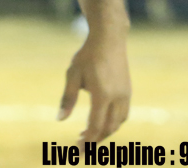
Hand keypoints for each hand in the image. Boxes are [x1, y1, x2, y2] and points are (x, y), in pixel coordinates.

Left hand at [59, 29, 130, 144]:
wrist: (109, 38)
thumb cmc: (88, 55)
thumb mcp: (72, 74)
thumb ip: (67, 98)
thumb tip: (59, 119)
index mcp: (103, 94)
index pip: (96, 125)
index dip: (88, 140)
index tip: (77, 148)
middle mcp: (117, 97)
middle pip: (109, 128)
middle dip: (96, 140)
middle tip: (80, 147)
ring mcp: (125, 94)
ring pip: (118, 123)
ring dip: (105, 133)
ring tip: (89, 136)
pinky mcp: (128, 91)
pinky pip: (123, 115)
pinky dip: (113, 124)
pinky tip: (101, 122)